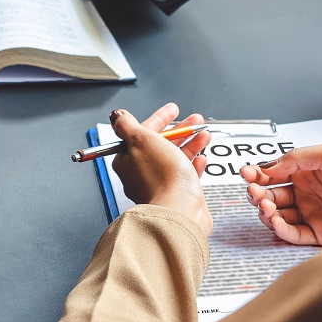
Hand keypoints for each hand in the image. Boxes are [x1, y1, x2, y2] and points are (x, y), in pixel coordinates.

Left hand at [109, 103, 212, 234]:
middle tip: (195, 120)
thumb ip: (127, 125)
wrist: (179, 211)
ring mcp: (159, 184)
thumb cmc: (160, 177)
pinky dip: (193, 164)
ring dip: (190, 143)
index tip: (173, 110)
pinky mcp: (175, 195)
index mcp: (128, 159)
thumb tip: (117, 115)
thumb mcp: (141, 140)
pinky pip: (184, 176)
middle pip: (161, 144)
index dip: (159, 118)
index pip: (143, 132)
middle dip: (180, 130)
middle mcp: (141, 173)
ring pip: (175, 158)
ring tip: (204, 135)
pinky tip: (201, 158)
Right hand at [240, 144, 321, 245]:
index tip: (247, 175)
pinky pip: (292, 234)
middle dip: (257, 194)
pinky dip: (280, 229)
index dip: (257, 174)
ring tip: (266, 208)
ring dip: (266, 212)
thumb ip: (297, 158)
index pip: (273, 173)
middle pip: (271, 195)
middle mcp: (309, 192)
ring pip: (278, 215)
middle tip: (255, 193)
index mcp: (309, 170)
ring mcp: (314, 213)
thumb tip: (267, 168)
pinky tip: (277, 221)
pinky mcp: (321, 234)